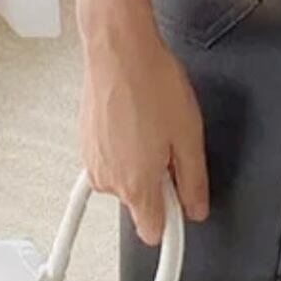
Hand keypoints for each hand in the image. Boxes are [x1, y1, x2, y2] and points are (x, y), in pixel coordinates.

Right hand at [77, 0, 209, 245]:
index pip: (153, 233)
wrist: (118, 48)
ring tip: (152, 122)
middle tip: (171, 144)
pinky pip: (111, 157)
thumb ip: (193, 182)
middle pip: (140, 201)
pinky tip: (135, 117)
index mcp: (136, 185)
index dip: (173, 218)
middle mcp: (108, 180)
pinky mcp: (84, 142)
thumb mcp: (189, 136)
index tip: (184, 204)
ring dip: (140, 159)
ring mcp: (92, 161)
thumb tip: (196, 208)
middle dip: (159, 180)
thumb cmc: (152, 84)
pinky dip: (123, 145)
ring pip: (125, 177)